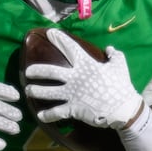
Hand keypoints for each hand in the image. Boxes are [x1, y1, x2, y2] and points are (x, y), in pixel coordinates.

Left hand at [22, 31, 143, 128]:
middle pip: (51, 71)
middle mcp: (75, 78)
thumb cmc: (121, 86)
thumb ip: (114, 55)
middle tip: (28, 71)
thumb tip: (109, 48)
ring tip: (28, 90)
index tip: (50, 33)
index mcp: (86, 65)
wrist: (123, 108)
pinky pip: (56, 112)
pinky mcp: (73, 109)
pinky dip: (47, 115)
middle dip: (37, 70)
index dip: (59, 39)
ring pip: (48, 92)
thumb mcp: (120, 65)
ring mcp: (72, 94)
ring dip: (36, 91)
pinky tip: (40, 116)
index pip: (70, 48)